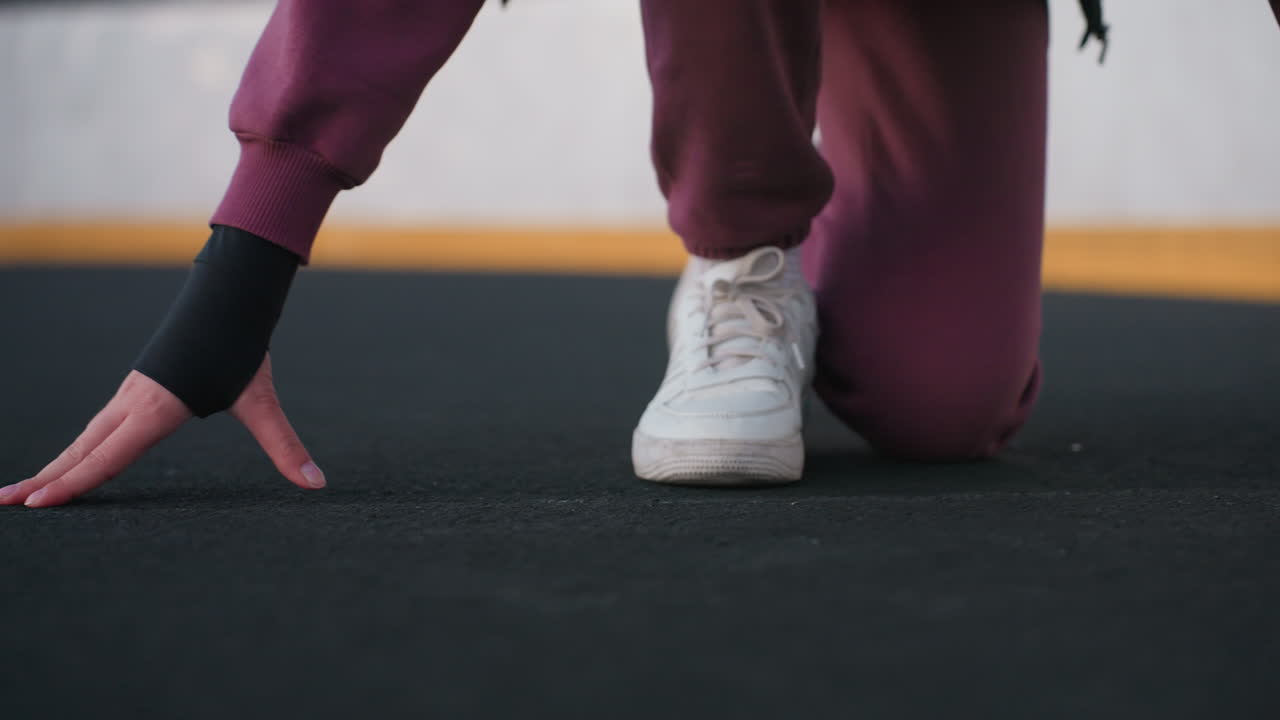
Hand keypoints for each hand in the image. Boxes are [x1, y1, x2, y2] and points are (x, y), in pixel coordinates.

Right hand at [0, 354, 323, 507]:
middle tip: (3, 504)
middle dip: (44, 480)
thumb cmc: (241, 348)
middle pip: (82, 450)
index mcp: (158, 410)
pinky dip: (77, 449)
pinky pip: (99, 427)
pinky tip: (69, 462)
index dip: (73, 483)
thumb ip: (285, 447)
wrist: (228, 297)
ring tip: (22, 491)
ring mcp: (130, 394)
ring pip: (85, 438)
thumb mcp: (262, 402)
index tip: (36, 505)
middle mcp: (134, 403)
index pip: (108, 456)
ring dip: (54, 465)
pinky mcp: (136, 389)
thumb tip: (318, 484)